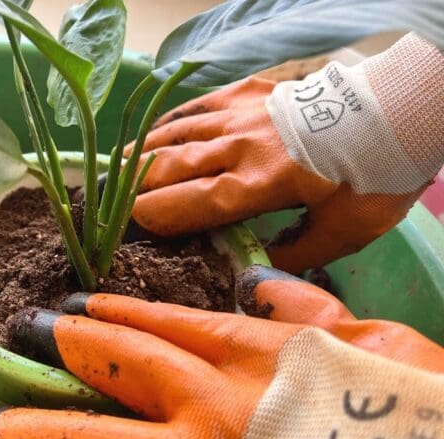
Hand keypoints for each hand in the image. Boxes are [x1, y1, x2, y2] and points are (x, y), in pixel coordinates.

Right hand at [0, 265, 443, 438]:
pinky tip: (248, 285)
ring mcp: (297, 364)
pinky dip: (270, 296)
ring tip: (95, 298)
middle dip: (69, 340)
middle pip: (124, 357)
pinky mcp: (364, 350)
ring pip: (189, 322)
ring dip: (135, 311)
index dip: (24, 434)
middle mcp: (230, 404)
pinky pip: (303, 306)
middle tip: (29, 325)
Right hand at [124, 34, 442, 273]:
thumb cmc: (373, 174)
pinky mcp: (246, 92)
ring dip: (142, 156)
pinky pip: (195, 107)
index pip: (189, 204)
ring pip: (175, 135)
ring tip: (115, 170)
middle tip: (112, 207)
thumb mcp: (346, 231)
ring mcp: (239, 114)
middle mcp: (238, 148)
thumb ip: (295, 255)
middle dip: (135, 190)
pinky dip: (169, 124)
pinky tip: (154, 135)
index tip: (129, 231)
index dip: (154, 219)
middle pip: (170, 169)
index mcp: (258, 185)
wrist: (398, 107)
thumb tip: (254, 275)